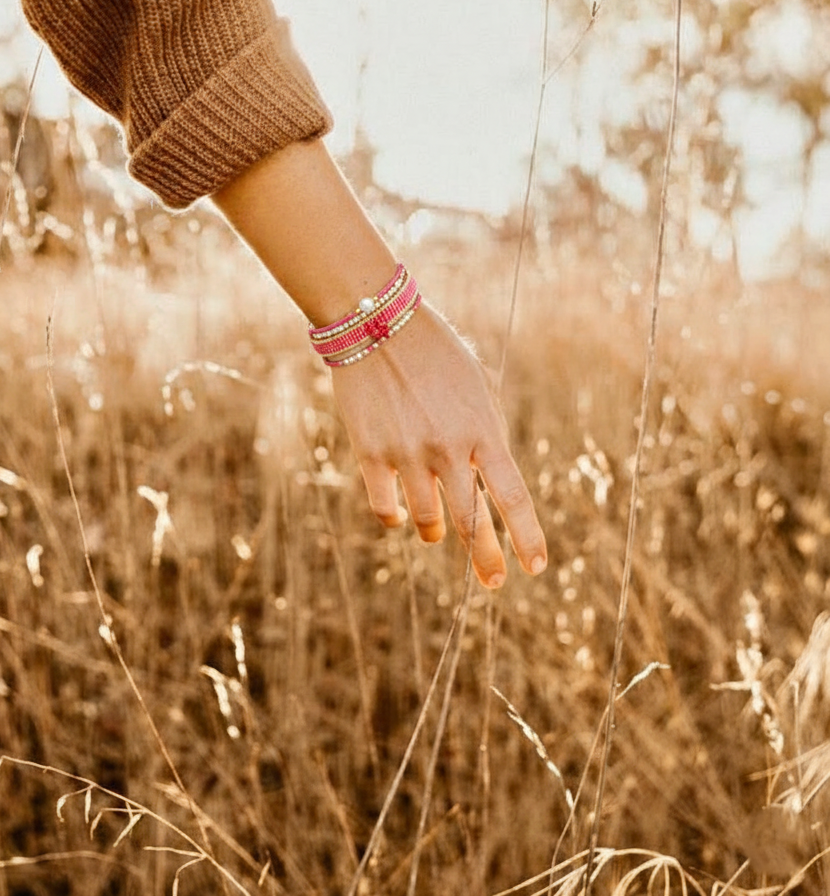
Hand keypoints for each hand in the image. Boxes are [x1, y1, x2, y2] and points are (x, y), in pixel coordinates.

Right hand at [330, 302, 546, 588]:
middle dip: (486, 560)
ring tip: (439, 534)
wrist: (376, 322)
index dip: (526, 537)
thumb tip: (491, 480)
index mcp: (482, 429)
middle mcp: (448, 448)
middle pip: (473, 521)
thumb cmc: (435, 350)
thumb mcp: (476, 386)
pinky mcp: (371, 453)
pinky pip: (385, 507)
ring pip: (427, 521)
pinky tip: (400, 516)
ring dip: (436, 532)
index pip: (512, 497)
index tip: (536, 566)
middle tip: (493, 584)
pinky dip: (395, 518)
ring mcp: (408, 453)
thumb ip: (486, 433)